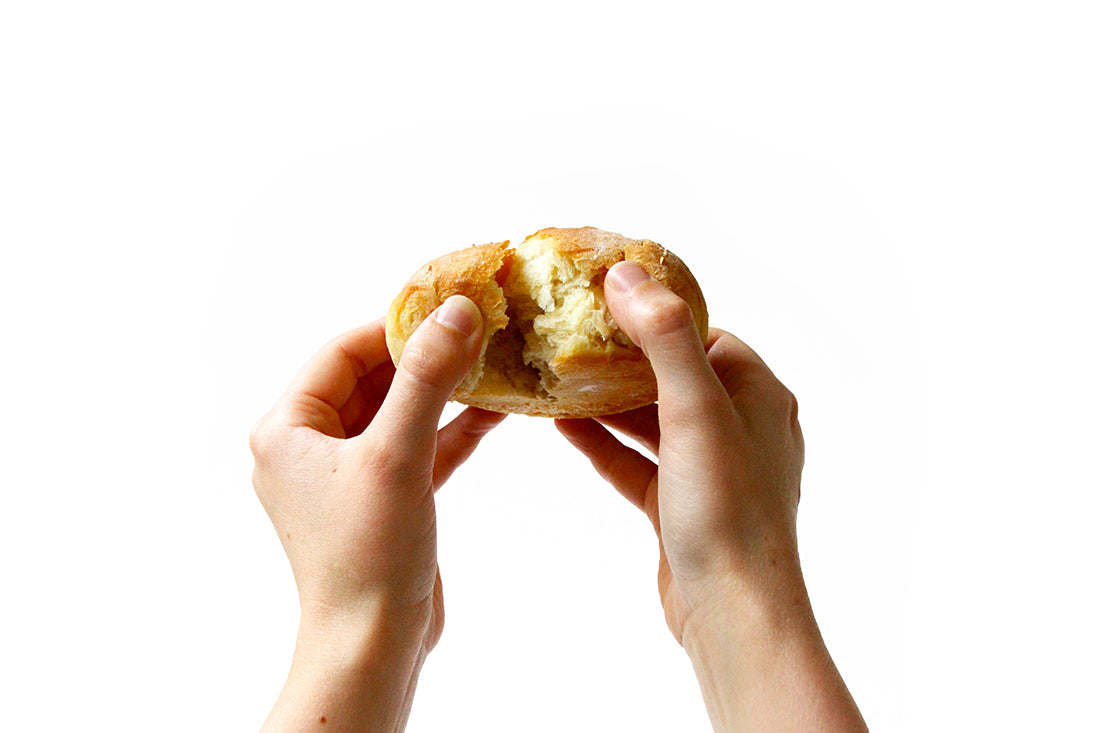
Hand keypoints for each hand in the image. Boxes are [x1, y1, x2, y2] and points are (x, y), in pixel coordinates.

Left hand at [250, 296, 505, 731]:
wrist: (372, 645)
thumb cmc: (367, 556)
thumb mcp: (397, 455)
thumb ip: (426, 379)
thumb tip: (458, 311)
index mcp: (287, 428)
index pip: (342, 350)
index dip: (395, 323)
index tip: (449, 303)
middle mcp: (309, 446)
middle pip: (372, 377)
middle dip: (425, 354)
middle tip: (478, 327)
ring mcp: (346, 474)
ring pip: (399, 411)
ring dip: (443, 390)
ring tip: (493, 360)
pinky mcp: (381, 499)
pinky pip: (416, 447)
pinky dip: (450, 429)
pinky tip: (495, 410)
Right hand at [557, 262, 864, 731]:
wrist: (733, 613)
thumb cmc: (728, 510)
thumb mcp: (696, 409)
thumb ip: (664, 338)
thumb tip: (627, 274)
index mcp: (757, 393)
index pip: (702, 334)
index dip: (654, 314)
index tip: (604, 298)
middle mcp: (738, 427)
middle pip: (671, 375)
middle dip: (620, 357)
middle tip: (569, 334)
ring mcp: (710, 470)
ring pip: (650, 420)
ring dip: (606, 401)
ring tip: (555, 375)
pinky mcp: (681, 507)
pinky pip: (636, 463)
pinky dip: (603, 444)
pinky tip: (562, 427)